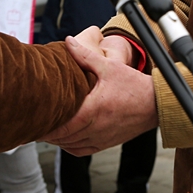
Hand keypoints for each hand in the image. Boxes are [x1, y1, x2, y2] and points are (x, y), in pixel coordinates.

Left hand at [44, 34, 157, 155]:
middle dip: (48, 131)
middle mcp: (97, 127)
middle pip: (63, 136)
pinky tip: (64, 139)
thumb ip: (85, 55)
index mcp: (94, 110)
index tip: (36, 117)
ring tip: (46, 130)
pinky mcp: (107, 143)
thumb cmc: (135, 86)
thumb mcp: (109, 67)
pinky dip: (70, 147)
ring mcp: (102, 137)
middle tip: (35, 123)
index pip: (63, 123)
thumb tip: (68, 42)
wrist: (156, 104)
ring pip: (71, 145)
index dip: (47, 123)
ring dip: (57, 140)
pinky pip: (82, 150)